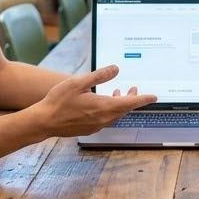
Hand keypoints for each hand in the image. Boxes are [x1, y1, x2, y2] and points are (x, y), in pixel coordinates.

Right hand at [32, 65, 156, 137]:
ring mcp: (96, 126)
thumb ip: (99, 76)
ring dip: (119, 104)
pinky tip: (101, 103)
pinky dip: (109, 110)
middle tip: (135, 90)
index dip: (143, 99)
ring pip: (115, 115)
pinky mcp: (89, 129)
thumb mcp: (79, 82)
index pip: (130, 103)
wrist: (44, 121)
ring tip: (117, 93)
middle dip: (131, 99)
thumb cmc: (59, 101)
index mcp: (103, 106)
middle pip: (124, 109)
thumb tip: (116, 69)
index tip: (154, 97)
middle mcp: (103, 118)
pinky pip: (105, 119)